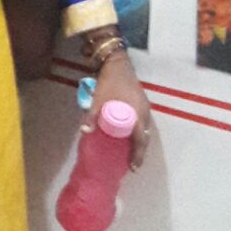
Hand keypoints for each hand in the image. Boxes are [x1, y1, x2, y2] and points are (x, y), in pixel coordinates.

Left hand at [83, 52, 151, 170]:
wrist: (117, 63)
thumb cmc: (109, 82)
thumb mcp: (99, 100)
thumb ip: (92, 116)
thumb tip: (84, 132)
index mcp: (137, 114)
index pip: (140, 139)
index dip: (138, 154)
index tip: (134, 167)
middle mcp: (145, 112)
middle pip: (145, 136)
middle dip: (140, 151)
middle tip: (132, 163)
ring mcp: (145, 106)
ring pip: (145, 129)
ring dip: (140, 141)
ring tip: (131, 152)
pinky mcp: (141, 102)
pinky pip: (143, 121)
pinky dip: (139, 131)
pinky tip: (131, 134)